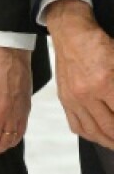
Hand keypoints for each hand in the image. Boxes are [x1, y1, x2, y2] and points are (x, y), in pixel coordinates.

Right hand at [45, 0, 113, 148]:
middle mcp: (86, 94)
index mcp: (104, 82)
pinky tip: (98, 135)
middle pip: (110, 128)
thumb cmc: (97, 42)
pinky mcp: (64, 98)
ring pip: (93, 131)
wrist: (70, 31)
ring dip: (108, 141)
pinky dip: (89, 135)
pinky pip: (75, 125)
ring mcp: (72, 97)